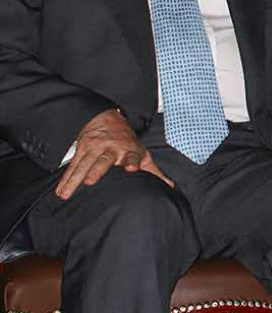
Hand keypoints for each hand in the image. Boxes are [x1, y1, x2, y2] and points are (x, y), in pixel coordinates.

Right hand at [56, 108, 172, 199]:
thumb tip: (169, 187)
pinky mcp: (81, 150)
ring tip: (66, 193)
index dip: (132, 161)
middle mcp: (111, 149)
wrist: (107, 119)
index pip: (132, 156)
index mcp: (129, 150)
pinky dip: (65, 179)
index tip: (131, 168)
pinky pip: (72, 166)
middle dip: (96, 170)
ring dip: (74, 179)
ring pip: (83, 165)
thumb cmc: (127, 142)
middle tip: (91, 181)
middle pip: (103, 161)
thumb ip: (153, 171)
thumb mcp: (142, 153)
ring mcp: (95, 149)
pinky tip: (60, 190)